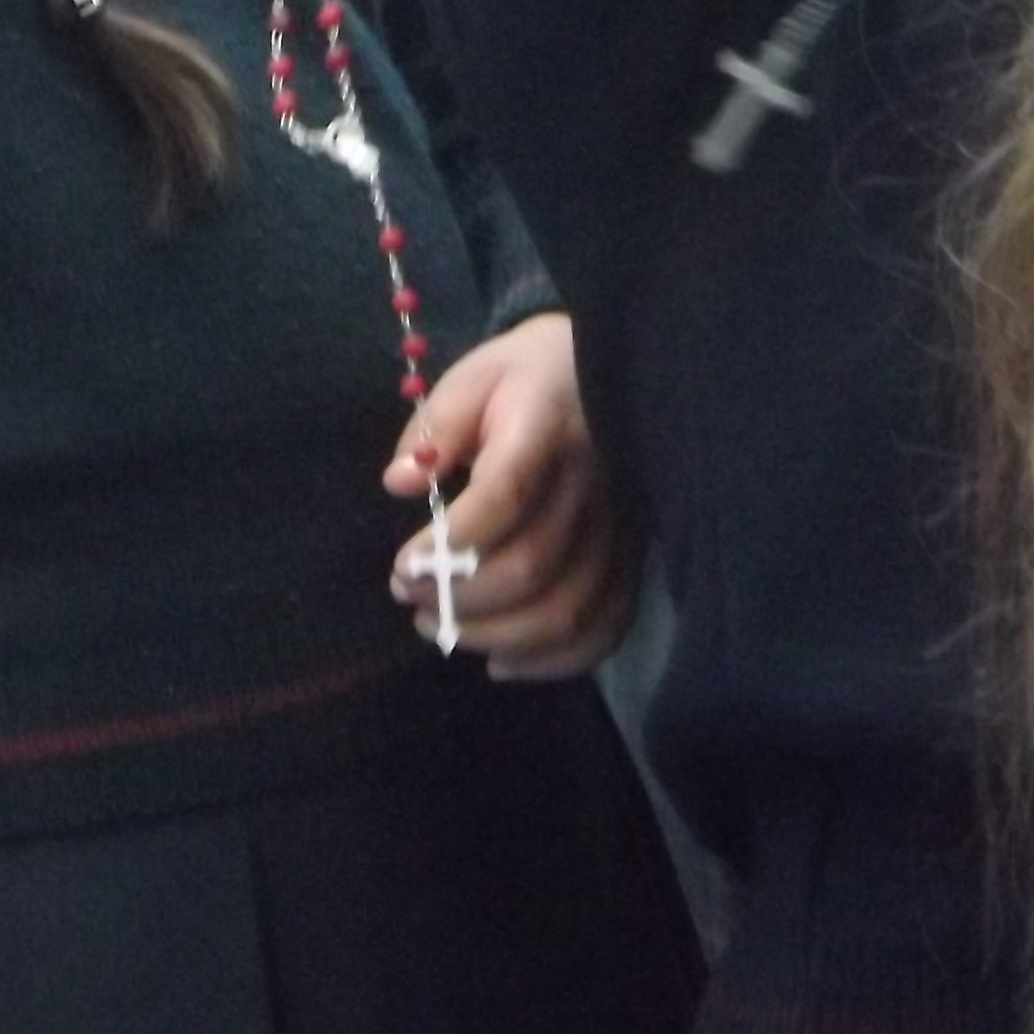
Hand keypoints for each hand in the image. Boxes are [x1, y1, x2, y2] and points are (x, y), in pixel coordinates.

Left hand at [383, 313, 636, 677]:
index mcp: (547, 426)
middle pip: (530, 565)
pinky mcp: (634, 559)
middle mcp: (593, 482)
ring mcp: (620, 527)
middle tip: (407, 593)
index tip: (402, 563)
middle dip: (457, 595)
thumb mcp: (471, 378)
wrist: (605, 371)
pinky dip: (550, 661)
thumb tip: (399, 482)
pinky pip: (603, 628)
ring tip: (436, 625)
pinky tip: (500, 662)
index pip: (506, 493)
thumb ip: (435, 429)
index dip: (452, 542)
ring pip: (565, 609)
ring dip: (493, 635)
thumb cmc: (524, 377)